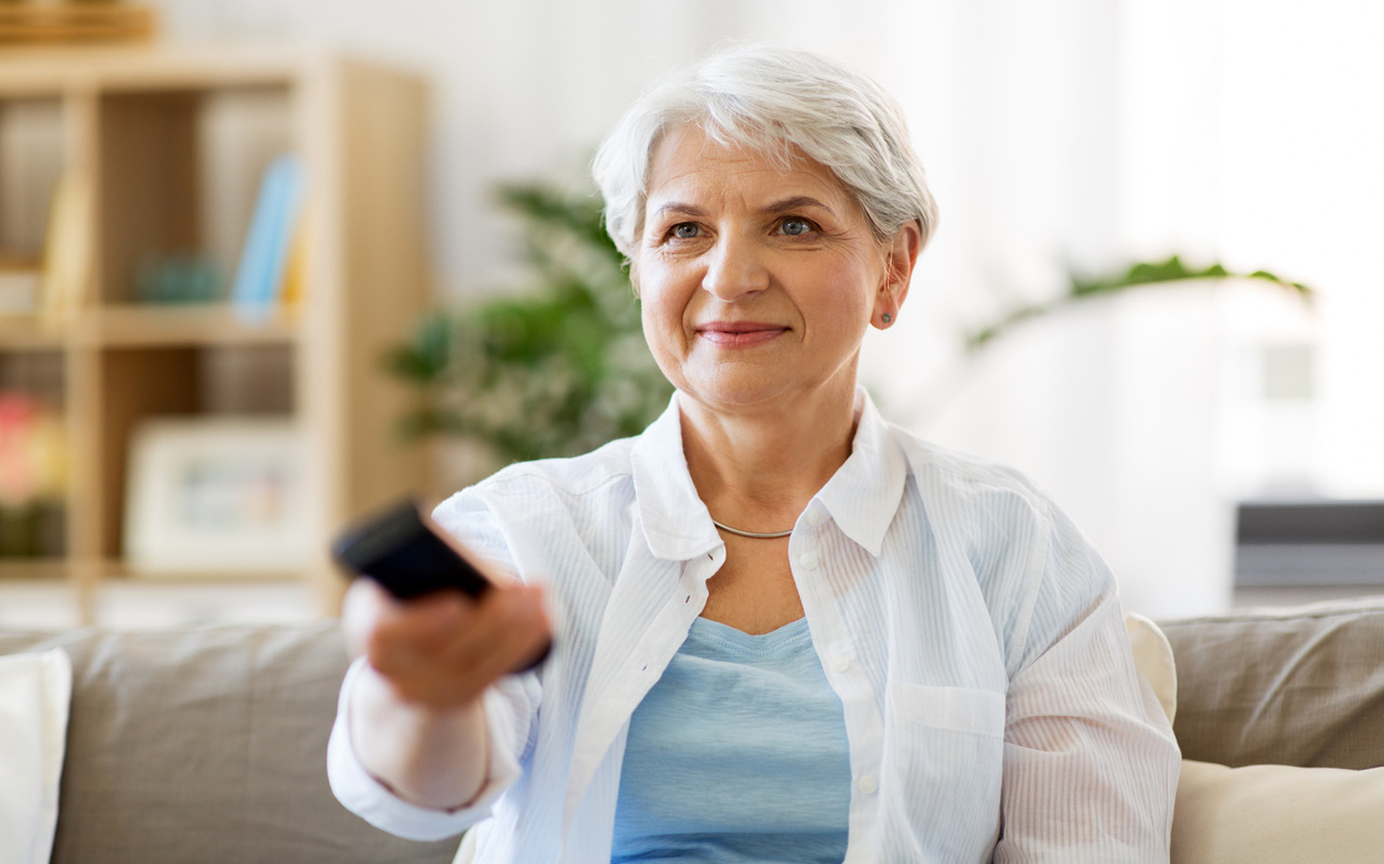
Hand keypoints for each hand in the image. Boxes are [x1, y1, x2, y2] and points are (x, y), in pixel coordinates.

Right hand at [342, 577, 550, 710]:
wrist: (400, 656)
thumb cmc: (410, 598)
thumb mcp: (407, 576)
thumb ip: (434, 564)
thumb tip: (470, 562)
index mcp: (366, 623)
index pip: (382, 633)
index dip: (421, 622)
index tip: (459, 603)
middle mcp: (387, 668)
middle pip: (441, 652)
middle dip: (488, 619)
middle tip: (521, 591)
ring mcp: (418, 692)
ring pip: (470, 666)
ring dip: (512, 631)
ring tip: (538, 600)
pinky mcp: (450, 701)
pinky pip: (488, 677)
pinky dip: (518, 647)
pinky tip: (542, 622)